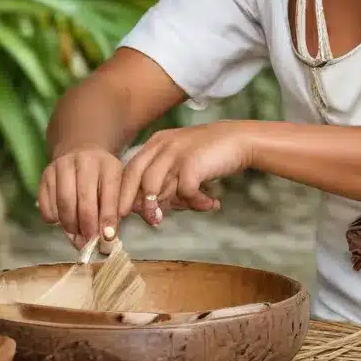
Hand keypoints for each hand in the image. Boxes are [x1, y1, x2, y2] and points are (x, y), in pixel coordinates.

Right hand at [37, 146, 126, 248]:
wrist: (82, 153)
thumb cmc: (103, 177)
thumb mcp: (116, 187)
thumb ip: (113, 211)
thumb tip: (106, 239)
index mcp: (108, 165)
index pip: (110, 194)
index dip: (108, 219)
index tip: (108, 238)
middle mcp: (85, 161)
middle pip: (85, 200)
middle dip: (88, 226)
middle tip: (89, 242)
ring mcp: (63, 165)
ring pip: (64, 202)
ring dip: (70, 225)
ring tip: (76, 235)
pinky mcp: (46, 174)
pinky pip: (47, 203)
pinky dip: (53, 218)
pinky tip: (61, 222)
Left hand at [119, 121, 254, 220]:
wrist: (240, 140)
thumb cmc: (210, 154)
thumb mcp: (182, 162)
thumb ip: (166, 181)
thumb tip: (151, 209)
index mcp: (156, 143)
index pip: (131, 169)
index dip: (123, 192)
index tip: (121, 212)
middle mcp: (162, 145)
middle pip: (136, 177)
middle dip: (133, 202)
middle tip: (137, 221)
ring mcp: (176, 153)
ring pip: (154, 186)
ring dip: (158, 207)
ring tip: (162, 221)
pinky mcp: (192, 163)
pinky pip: (185, 191)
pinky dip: (196, 202)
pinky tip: (210, 204)